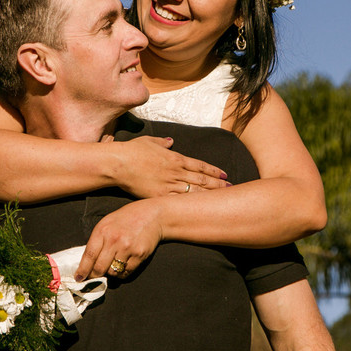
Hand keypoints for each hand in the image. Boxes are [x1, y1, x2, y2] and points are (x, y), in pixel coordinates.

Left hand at [76, 199, 165, 277]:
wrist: (153, 215)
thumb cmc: (127, 218)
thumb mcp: (107, 223)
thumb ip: (97, 240)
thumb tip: (88, 262)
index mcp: (103, 230)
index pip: (89, 256)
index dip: (83, 270)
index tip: (79, 278)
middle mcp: (114, 240)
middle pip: (99, 268)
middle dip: (95, 276)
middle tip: (94, 277)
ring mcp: (128, 248)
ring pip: (112, 272)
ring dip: (110, 274)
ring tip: (111, 267)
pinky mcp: (139, 255)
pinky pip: (126, 272)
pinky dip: (122, 273)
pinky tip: (122, 265)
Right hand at [105, 136, 228, 197]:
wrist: (119, 163)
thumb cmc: (132, 150)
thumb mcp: (150, 141)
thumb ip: (163, 142)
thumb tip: (171, 141)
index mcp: (175, 158)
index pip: (200, 165)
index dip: (214, 171)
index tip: (225, 175)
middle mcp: (176, 172)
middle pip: (202, 180)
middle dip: (218, 185)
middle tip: (231, 189)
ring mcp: (169, 184)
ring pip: (195, 191)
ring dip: (210, 195)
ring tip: (223, 199)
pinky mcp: (159, 196)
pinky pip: (179, 201)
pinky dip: (192, 205)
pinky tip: (201, 208)